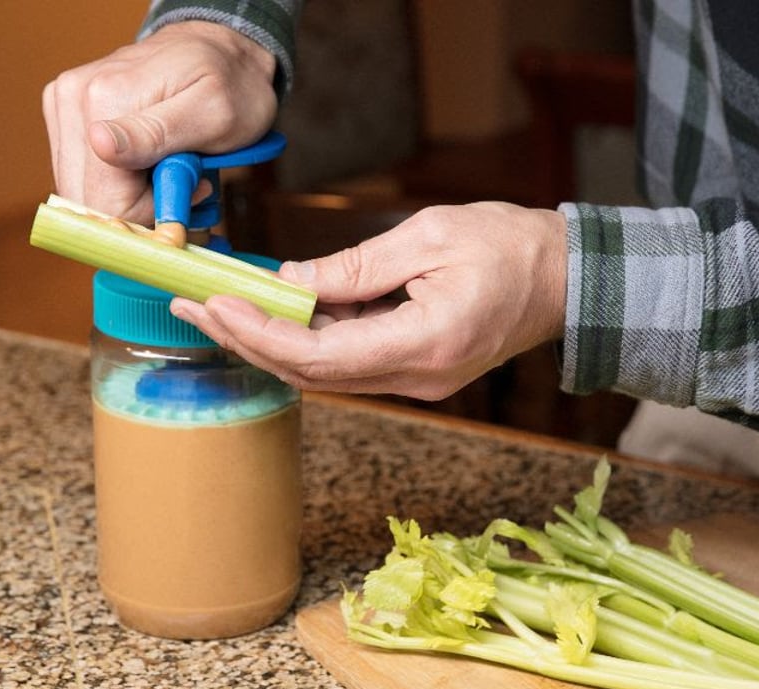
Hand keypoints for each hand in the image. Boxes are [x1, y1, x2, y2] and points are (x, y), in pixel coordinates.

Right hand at [42, 21, 276, 223]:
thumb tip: (99, 145)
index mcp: (103, 98)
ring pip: (81, 191)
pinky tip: (146, 161)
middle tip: (179, 178)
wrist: (221, 49)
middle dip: (137, 205)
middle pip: (87, 198)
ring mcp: (65, 105)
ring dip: (127, 195)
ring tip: (166, 165)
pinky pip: (81, 174)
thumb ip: (156, 134)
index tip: (186, 186)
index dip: (149, 210)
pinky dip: (116, 182)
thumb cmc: (229, 84)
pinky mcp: (66, 115)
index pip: (105, 199)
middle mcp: (73, 98)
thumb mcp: (213, 113)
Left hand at [169, 202, 567, 398]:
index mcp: (425, 343)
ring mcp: (416, 382)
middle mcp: (417, 378)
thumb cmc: (510, 249)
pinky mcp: (414, 372)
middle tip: (193, 308)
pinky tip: (272, 314)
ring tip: (216, 308)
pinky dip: (305, 341)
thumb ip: (355, 265)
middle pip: (312, 374)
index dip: (261, 334)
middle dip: (247, 341)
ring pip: (324, 374)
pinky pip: (347, 364)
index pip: (322, 355)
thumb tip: (291, 279)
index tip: (216, 305)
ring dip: (268, 343)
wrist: (565, 282)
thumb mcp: (429, 237)